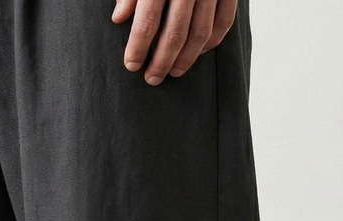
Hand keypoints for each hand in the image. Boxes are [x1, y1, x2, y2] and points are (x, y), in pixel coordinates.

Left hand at [111, 0, 237, 85]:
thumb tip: (119, 18)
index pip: (148, 20)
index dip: (138, 47)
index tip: (132, 66)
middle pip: (175, 33)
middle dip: (161, 61)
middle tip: (151, 79)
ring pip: (200, 34)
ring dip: (186, 59)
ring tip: (173, 72)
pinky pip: (223, 22)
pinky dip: (211, 42)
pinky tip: (198, 54)